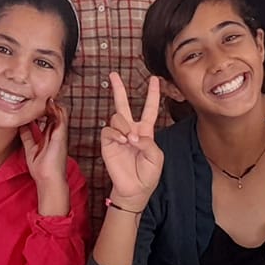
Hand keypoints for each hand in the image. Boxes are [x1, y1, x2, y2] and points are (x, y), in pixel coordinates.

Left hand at [23, 98, 70, 196]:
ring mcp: (60, 133)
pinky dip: (57, 110)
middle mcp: (56, 133)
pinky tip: (51, 102)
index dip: (43, 108)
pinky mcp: (61, 135)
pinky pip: (61, 118)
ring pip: (59, 113)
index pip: (48, 118)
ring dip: (53, 104)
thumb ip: (27, 136)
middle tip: (41, 93)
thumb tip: (21, 125)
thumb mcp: (30, 147)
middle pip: (54, 113)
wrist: (48, 178)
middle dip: (48, 103)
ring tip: (46, 94)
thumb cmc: (41, 167)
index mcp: (50, 136)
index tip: (36, 99)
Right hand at [101, 72, 164, 203]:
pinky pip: (108, 130)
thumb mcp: (156, 157)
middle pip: (123, 104)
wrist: (134, 190)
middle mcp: (130, 130)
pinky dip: (116, 134)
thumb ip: (148, 143)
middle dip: (118, 89)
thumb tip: (133, 135)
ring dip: (124, 126)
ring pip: (117, 117)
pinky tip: (122, 141)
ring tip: (129, 140)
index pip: (149, 109)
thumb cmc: (147, 174)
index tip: (155, 79)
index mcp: (145, 131)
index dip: (152, 94)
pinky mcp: (107, 143)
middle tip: (114, 74)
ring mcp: (118, 135)